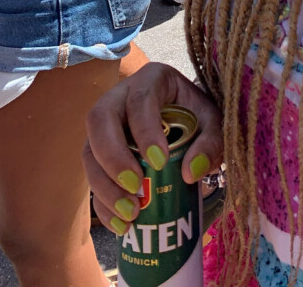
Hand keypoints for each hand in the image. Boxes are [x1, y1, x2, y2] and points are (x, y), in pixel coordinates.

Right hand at [83, 62, 222, 232]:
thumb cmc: (199, 116)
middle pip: (100, 120)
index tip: (160, 162)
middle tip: (135, 188)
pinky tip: (121, 223)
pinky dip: (103, 203)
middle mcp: (121, 97)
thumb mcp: (213, 123)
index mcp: (152, 80)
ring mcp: (105, 125)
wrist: (188, 123)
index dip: (144, 130)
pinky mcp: (99, 152)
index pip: (139, 99)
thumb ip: (211, 142)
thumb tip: (190, 172)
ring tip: (131, 213)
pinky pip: (91, 176)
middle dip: (113, 158)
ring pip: (89, 151)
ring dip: (105, 186)